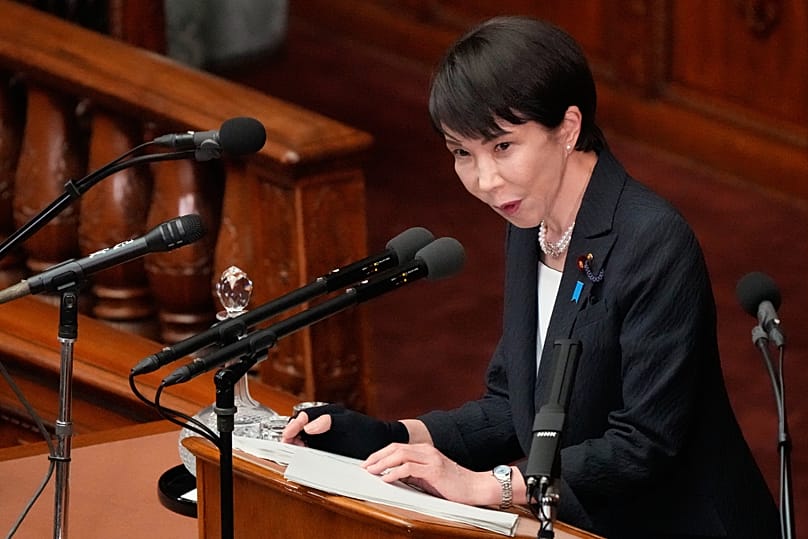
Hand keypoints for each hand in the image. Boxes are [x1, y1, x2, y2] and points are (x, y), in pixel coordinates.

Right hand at [280, 403, 408, 458]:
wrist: (381, 441)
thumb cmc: (368, 430)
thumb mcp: (349, 424)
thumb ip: (329, 422)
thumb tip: (309, 426)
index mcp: (328, 412)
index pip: (304, 415)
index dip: (294, 425)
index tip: (289, 435)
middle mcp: (324, 421)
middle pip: (300, 425)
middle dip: (291, 433)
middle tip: (288, 444)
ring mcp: (324, 433)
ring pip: (302, 435)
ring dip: (296, 442)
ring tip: (295, 450)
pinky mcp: (327, 445)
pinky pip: (310, 445)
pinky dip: (303, 449)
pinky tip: (303, 454)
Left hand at [362, 443, 499, 506]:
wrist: (475, 487)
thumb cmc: (453, 484)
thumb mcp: (429, 476)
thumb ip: (413, 473)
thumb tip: (393, 475)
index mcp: (425, 450)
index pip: (397, 447)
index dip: (381, 453)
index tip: (369, 462)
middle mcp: (427, 451)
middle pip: (395, 448)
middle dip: (377, 457)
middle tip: (365, 466)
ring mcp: (431, 459)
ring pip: (400, 455)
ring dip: (382, 463)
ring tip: (371, 471)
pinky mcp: (434, 470)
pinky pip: (409, 468)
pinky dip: (394, 473)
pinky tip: (386, 478)